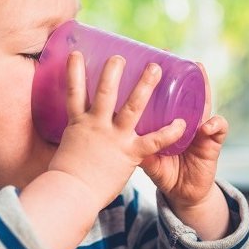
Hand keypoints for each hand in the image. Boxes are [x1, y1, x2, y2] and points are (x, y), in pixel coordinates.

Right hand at [47, 52, 186, 211]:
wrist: (71, 194)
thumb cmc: (65, 178)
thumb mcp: (65, 150)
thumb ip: (74, 140)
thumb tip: (71, 140)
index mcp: (78, 123)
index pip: (73, 92)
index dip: (74, 71)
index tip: (76, 54)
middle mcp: (95, 125)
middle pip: (104, 92)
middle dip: (113, 72)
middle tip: (120, 56)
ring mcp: (113, 138)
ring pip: (131, 107)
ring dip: (144, 86)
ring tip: (155, 68)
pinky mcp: (129, 153)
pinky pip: (153, 141)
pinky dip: (169, 132)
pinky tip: (183, 123)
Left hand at [139, 63, 231, 238]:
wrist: (183, 193)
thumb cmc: (163, 170)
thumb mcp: (144, 155)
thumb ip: (130, 143)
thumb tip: (106, 130)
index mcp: (167, 120)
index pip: (165, 94)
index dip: (160, 77)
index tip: (149, 56)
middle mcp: (185, 119)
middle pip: (184, 92)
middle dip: (181, 72)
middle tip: (173, 54)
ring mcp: (200, 129)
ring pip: (204, 103)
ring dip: (203, 87)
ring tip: (200, 70)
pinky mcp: (213, 144)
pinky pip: (218, 131)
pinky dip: (215, 125)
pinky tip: (208, 124)